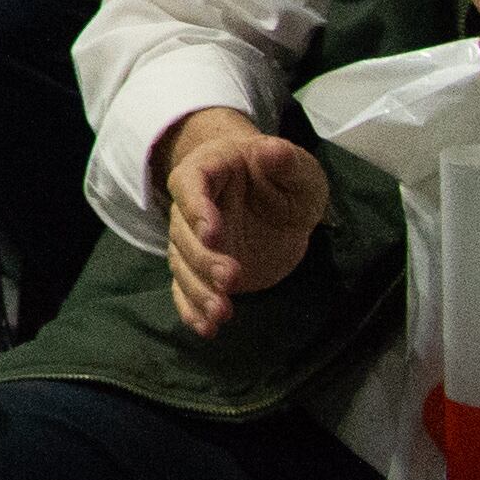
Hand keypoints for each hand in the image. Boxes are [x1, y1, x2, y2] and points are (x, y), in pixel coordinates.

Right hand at [158, 108, 330, 336]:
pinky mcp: (203, 267)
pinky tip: (205, 328)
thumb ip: (285, 159)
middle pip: (182, 231)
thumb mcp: (296, 166)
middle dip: (202, 257)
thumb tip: (273, 151)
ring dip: (197, 289)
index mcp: (208, 170)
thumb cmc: (283, 175)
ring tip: (222, 313)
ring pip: (182, 263)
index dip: (196, 208)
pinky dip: (191, 307)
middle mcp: (193, 206)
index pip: (191, 185)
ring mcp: (196, 239)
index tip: (213, 232)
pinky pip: (186, 287)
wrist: (276, 199)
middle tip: (230, 277)